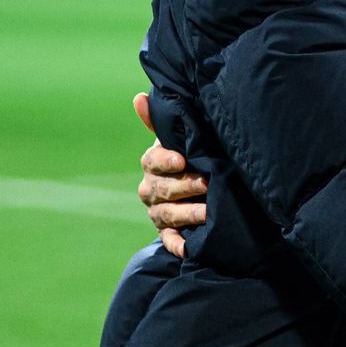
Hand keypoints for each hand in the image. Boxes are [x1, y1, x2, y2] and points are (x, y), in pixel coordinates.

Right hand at [134, 92, 207, 258]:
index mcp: (151, 163)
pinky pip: (169, 240)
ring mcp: (157, 211)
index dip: (166, 160)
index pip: (153, 161)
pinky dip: (176, 245)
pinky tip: (187, 249)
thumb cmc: (186, 153)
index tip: (182, 159)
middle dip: (184, 186)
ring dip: (186, 214)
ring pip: (168, 214)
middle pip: (163, 189)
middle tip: (206, 183)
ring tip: (207, 212)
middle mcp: (150, 188)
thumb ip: (158, 121)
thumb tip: (139, 97)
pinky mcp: (167, 230)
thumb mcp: (176, 137)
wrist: (193, 184)